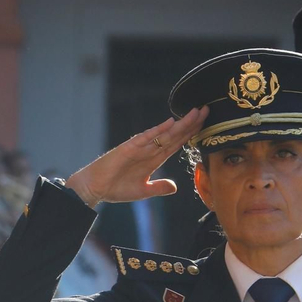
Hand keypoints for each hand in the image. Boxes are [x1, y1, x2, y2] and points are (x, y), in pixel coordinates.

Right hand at [65, 108, 206, 207]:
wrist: (95, 188)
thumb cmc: (116, 188)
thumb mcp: (143, 191)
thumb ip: (159, 187)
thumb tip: (175, 187)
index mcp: (154, 159)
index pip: (177, 143)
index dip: (191, 134)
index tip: (204, 124)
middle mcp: (149, 150)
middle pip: (175, 135)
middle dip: (191, 123)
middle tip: (207, 110)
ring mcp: (140, 148)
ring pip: (165, 134)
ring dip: (180, 124)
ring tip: (195, 113)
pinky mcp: (129, 148)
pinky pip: (146, 138)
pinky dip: (158, 130)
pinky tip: (170, 123)